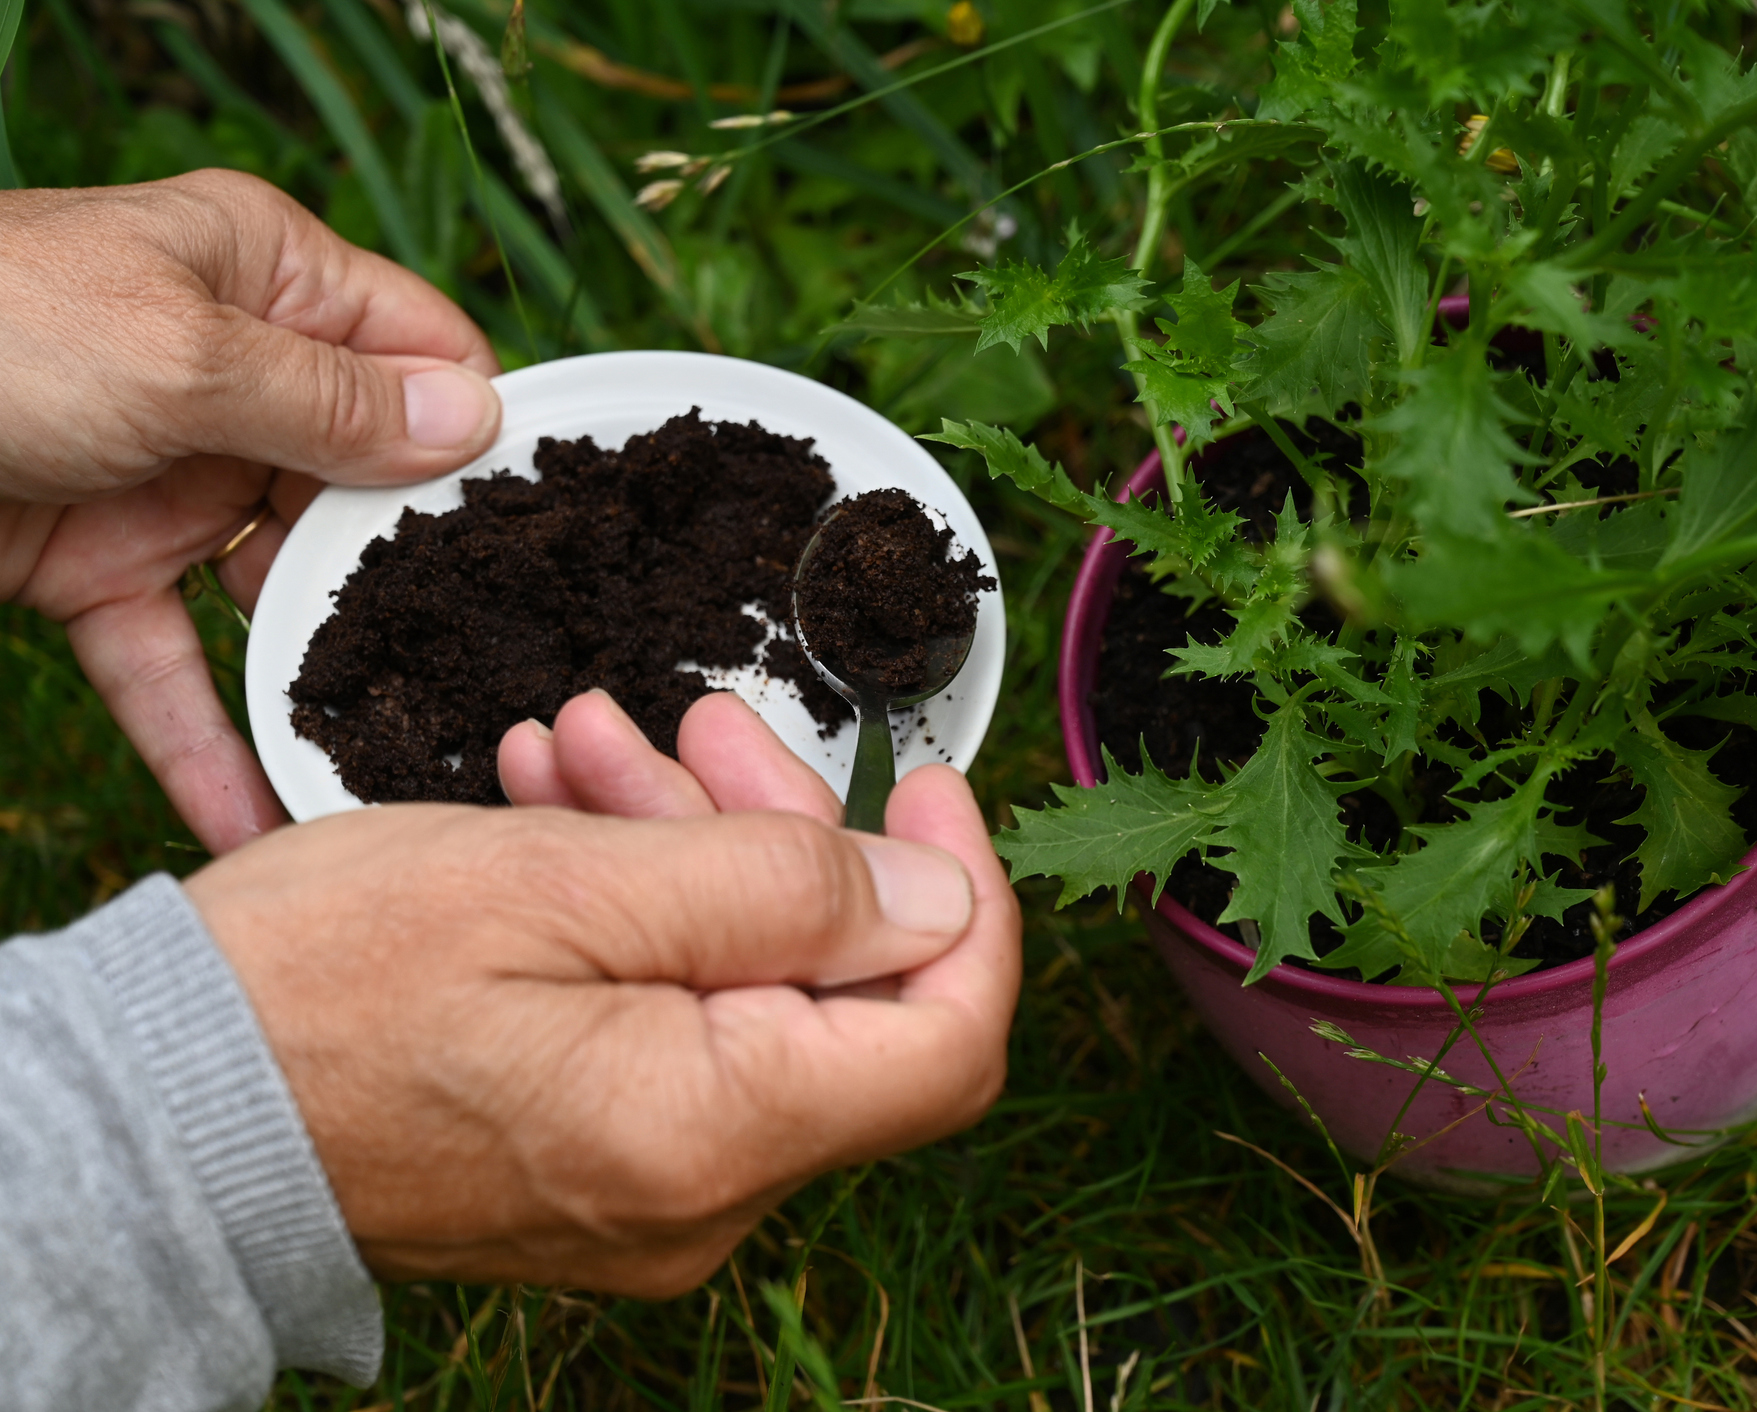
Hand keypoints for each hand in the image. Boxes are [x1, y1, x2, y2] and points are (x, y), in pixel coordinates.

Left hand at [0, 170, 502, 854]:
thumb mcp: (180, 355)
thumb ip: (333, 403)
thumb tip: (482, 422)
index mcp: (268, 279)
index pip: (424, 352)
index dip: (481, 434)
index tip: (546, 535)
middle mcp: (235, 375)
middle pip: (368, 487)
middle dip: (415, 584)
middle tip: (493, 677)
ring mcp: (171, 476)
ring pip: (281, 589)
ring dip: (323, 674)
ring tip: (394, 763)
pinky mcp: (97, 566)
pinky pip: (173, 661)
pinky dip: (204, 740)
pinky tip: (252, 820)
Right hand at [183, 699, 1019, 1289]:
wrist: (153, 1112)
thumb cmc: (324, 986)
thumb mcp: (566, 884)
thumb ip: (780, 891)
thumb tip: (941, 898)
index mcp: (716, 1132)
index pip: (947, 1038)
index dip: (966, 896)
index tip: (928, 783)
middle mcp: (704, 1195)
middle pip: (841, 998)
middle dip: (786, 835)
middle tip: (700, 721)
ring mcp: (650, 1193)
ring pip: (750, 995)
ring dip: (697, 853)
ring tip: (595, 747)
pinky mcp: (595, 1167)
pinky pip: (674, 1029)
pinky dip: (644, 916)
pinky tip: (570, 815)